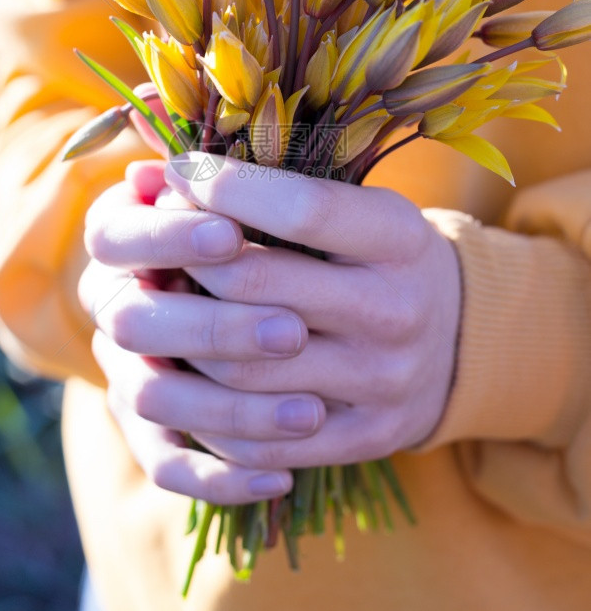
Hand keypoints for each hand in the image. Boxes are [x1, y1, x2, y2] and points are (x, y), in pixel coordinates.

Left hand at [83, 153, 461, 499]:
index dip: (225, 187)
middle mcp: (396, 310)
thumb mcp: (358, 205)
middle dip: (186, 259)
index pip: (300, 210)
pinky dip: (205, 411)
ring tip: (161, 304)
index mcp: (400, 239)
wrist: (458, 337)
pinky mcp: (363, 438)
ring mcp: (381, 383)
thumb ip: (273, 186)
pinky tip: (183, 373)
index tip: (179, 170)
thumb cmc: (381, 255)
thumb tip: (153, 171)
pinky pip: (260, 440)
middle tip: (155, 243)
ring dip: (181, 336)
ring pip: (242, 369)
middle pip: (256, 288)